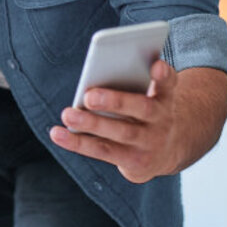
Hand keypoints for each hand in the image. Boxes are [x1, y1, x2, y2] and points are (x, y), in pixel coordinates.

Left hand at [50, 59, 181, 183]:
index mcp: (165, 98)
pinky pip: (102, 151)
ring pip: (120, 133)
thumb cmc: (144, 113)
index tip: (156, 64)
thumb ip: (129, 84)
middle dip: (115, 101)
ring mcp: (150, 144)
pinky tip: (57, 133)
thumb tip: (92, 83)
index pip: (169, 83)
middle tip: (89, 95)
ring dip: (91, 124)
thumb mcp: (145, 97)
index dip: (163, 75)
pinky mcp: (135, 163)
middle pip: (142, 108)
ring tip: (67, 114)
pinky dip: (77, 142)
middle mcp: (162, 121)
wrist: (165, 152)